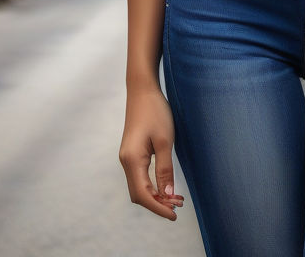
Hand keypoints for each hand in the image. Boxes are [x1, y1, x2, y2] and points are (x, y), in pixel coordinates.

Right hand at [118, 85, 185, 219]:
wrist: (142, 90)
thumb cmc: (155, 112)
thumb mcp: (165, 141)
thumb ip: (165, 170)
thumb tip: (168, 195)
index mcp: (132, 160)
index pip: (143, 194)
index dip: (158, 208)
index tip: (175, 215)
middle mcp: (125, 161)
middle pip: (139, 194)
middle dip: (157, 204)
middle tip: (179, 206)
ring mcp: (127, 157)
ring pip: (139, 187)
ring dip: (155, 195)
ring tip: (176, 198)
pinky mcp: (131, 153)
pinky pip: (139, 177)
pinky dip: (152, 185)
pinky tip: (165, 185)